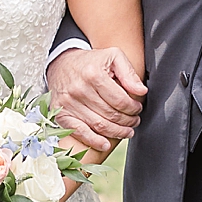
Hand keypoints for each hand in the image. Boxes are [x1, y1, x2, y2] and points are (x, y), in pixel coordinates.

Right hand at [46, 46, 145, 160]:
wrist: (61, 64)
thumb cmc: (90, 62)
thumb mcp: (112, 56)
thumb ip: (128, 72)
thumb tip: (141, 91)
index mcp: (93, 74)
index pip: (120, 100)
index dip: (133, 108)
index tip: (138, 109)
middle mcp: (79, 89)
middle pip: (111, 115)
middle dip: (128, 121)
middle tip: (134, 121)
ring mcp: (69, 103)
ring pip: (99, 125)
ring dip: (117, 132)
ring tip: (126, 131)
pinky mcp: (61, 113)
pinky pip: (79, 132)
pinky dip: (94, 141)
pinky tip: (105, 144)